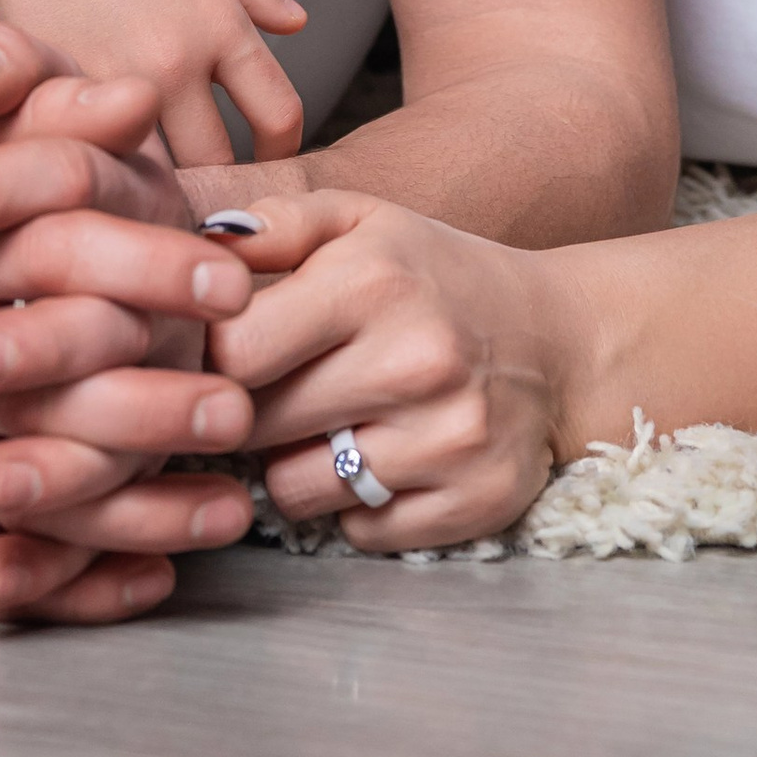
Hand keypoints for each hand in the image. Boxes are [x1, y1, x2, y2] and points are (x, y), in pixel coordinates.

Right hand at [0, 0, 307, 166]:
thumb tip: (298, 25)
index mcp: (220, 23)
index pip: (277, 115)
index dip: (281, 150)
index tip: (267, 159)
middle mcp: (173, 62)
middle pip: (215, 164)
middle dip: (217, 180)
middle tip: (207, 187)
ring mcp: (110, 78)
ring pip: (146, 168)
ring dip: (151, 178)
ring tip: (148, 182)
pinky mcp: (54, 86)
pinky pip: (85, 143)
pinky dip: (93, 151)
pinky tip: (90, 148)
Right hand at [0, 29, 262, 623]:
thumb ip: (43, 106)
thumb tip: (135, 94)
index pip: (44, 250)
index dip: (144, 264)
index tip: (231, 280)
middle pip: (37, 388)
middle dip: (150, 406)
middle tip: (237, 406)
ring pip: (22, 494)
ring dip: (133, 512)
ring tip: (226, 507)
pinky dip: (70, 586)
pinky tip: (150, 574)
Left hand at [202, 190, 580, 552]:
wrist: (557, 342)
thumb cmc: (436, 277)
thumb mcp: (363, 222)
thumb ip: (276, 225)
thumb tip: (200, 251)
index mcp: (374, 282)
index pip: (236, 353)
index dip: (209, 362)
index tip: (217, 358)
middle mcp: (415, 362)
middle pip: (258, 427)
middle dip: (246, 415)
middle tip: (268, 394)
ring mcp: (448, 441)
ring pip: (297, 490)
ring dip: (294, 466)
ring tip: (325, 427)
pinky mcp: (473, 503)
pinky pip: (360, 533)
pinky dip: (355, 507)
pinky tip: (378, 459)